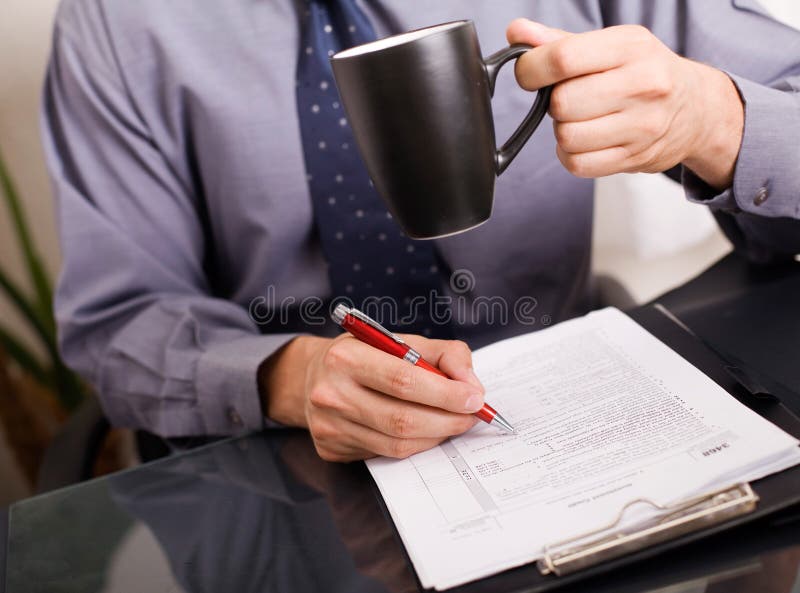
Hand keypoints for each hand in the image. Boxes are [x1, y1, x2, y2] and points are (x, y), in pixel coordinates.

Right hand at [259, 334, 483, 461]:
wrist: (312, 376)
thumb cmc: (364, 356)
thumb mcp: (399, 341)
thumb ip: (443, 354)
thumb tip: (471, 386)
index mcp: (346, 357)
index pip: (404, 380)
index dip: (445, 394)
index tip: (474, 399)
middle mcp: (331, 393)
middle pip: (402, 419)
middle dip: (447, 420)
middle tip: (471, 416)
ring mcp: (328, 426)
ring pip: (396, 444)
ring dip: (434, 436)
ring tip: (452, 423)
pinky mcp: (331, 449)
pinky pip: (384, 455)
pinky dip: (413, 445)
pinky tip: (423, 431)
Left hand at [506, 19, 743, 188]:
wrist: (696, 109)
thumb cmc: (643, 72)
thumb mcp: (610, 45)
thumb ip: (558, 41)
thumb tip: (516, 33)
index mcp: (630, 46)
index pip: (562, 58)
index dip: (532, 69)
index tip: (530, 73)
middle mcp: (642, 84)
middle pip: (562, 103)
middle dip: (554, 103)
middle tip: (569, 98)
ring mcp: (642, 125)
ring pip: (567, 137)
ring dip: (563, 131)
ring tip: (580, 119)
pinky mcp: (636, 157)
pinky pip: (578, 164)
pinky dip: (571, 155)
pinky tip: (585, 141)